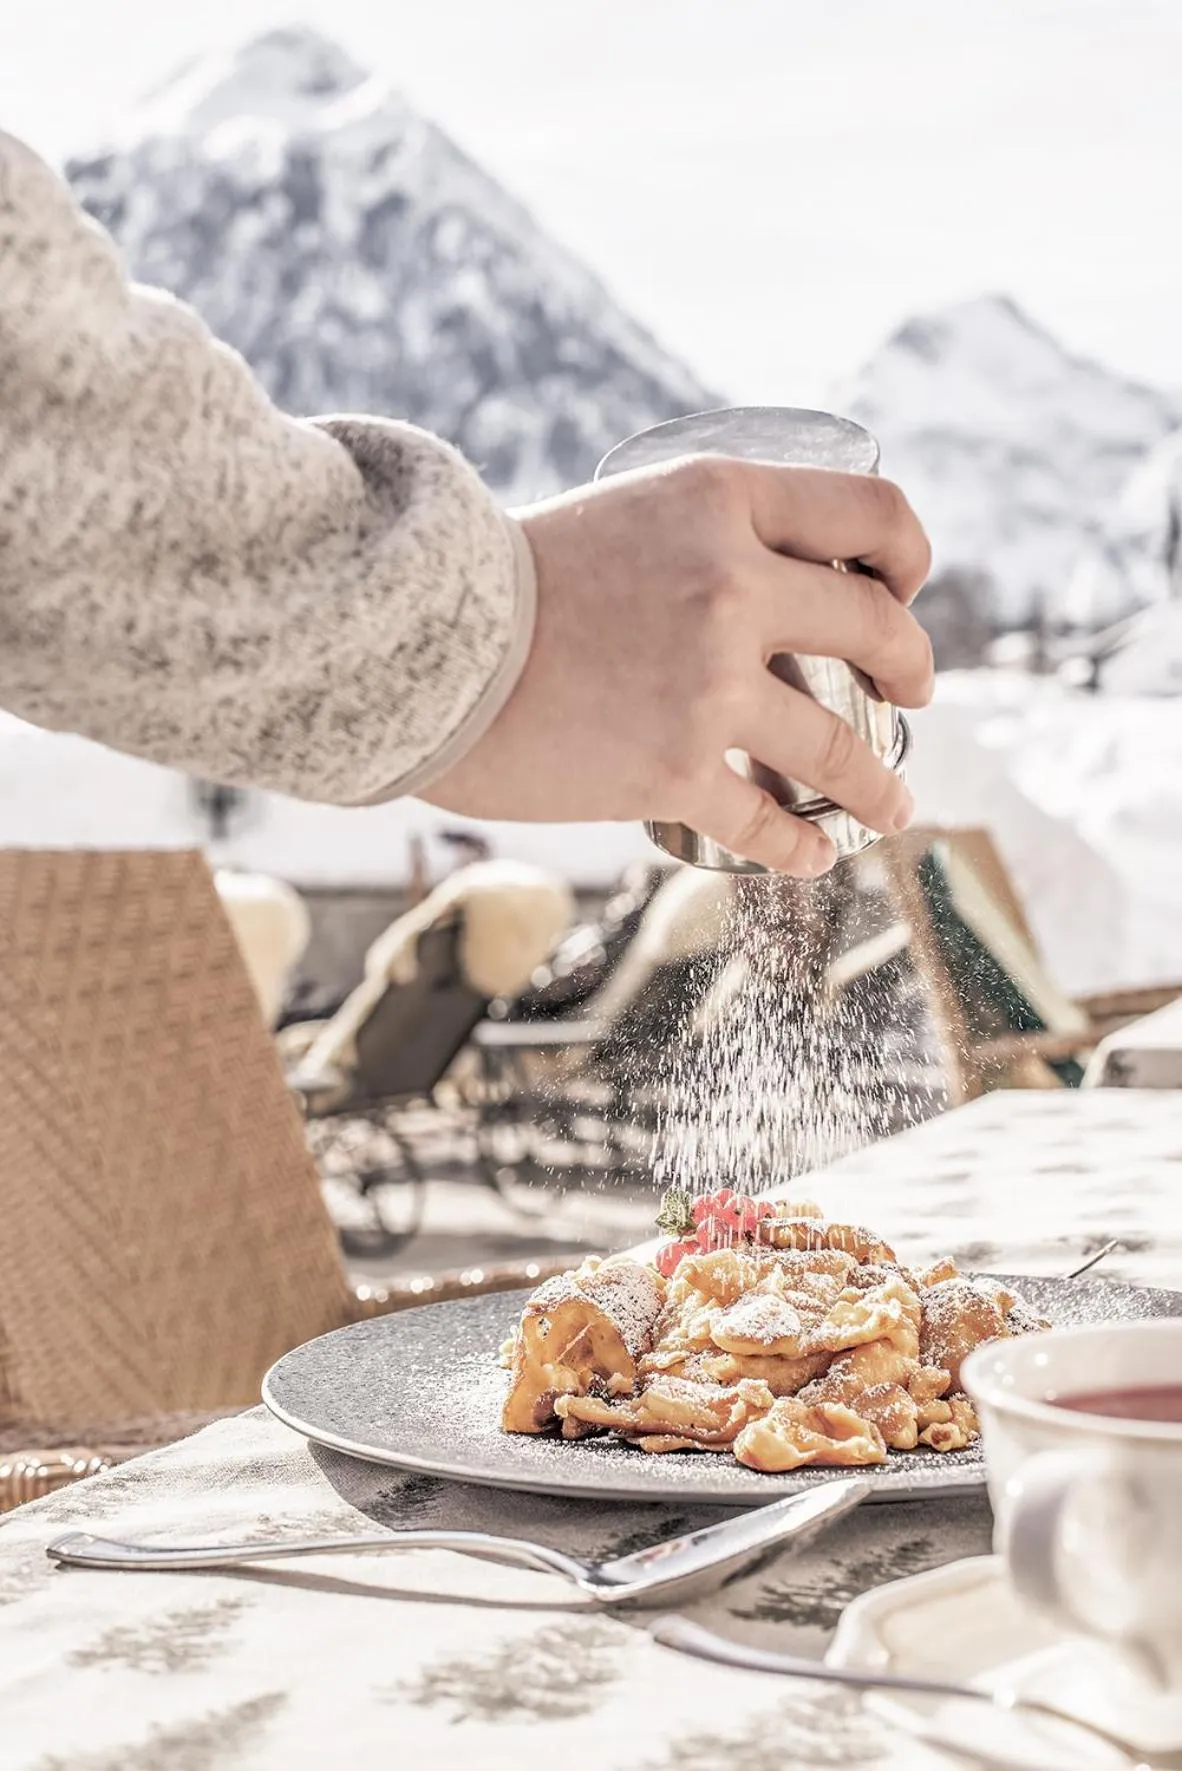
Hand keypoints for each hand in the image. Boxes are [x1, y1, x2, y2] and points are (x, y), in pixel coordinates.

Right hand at [422, 455, 932, 873]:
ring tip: (894, 805)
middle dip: (913, 667)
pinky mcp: (673, 771)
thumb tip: (773, 581)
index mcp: (721, 502)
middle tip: (913, 694)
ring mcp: (708, 685)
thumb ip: (705, 537)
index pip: (871, 517)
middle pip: (878, 629)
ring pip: (843, 746)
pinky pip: (768, 823)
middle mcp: (733, 586)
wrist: (420, 647)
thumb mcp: (625, 513)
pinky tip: (815, 856)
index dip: (909, 557)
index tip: (903, 594)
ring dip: (880, 783)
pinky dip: (802, 847)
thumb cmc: (508, 580)